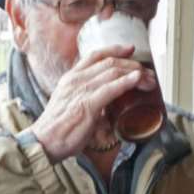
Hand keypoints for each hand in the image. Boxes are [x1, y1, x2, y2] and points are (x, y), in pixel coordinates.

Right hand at [27, 45, 155, 161]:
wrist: (43, 143)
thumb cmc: (57, 130)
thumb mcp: (69, 106)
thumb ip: (87, 102)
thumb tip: (104, 109)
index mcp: (70, 78)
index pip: (95, 56)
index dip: (115, 50)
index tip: (130, 50)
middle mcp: (76, 80)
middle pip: (109, 63)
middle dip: (132, 65)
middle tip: (148, 73)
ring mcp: (81, 91)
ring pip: (113, 72)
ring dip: (135, 74)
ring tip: (149, 80)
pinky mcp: (87, 104)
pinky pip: (111, 88)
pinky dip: (127, 82)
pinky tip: (138, 80)